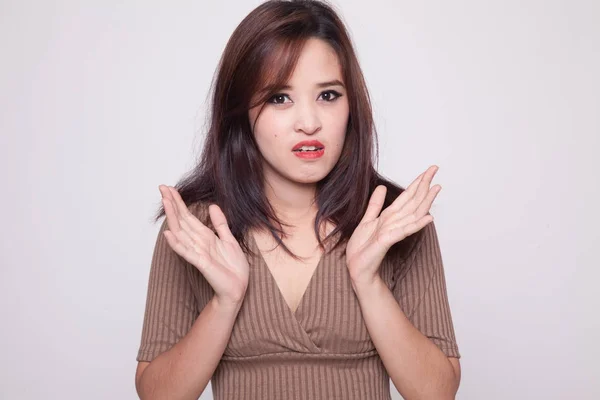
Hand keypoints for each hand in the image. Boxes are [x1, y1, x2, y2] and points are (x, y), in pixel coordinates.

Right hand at [159, 185, 248, 307]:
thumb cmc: (233, 267)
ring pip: (181, 232)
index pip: (188, 216)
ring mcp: (197, 252)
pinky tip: (169, 234)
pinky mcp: (201, 263)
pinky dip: (177, 244)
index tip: (169, 188)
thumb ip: (220, 224)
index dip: (179, 202)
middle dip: (172, 204)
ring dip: (173, 217)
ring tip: (165, 202)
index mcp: (205, 236)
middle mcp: (198, 242)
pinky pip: (187, 252)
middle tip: (161, 188)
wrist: (238, 287)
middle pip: (181, 220)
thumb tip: (212, 206)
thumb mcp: (230, 240)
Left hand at [345, 165, 440, 285]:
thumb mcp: (367, 220)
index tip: (428, 170)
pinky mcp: (389, 240)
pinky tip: (428, 217)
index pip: (407, 196)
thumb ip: (375, 204)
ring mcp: (394, 231)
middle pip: (413, 201)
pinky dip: (417, 224)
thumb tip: (382, 187)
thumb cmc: (363, 248)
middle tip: (435, 169)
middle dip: (424, 185)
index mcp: (390, 216)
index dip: (417, 182)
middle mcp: (395, 222)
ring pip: (413, 213)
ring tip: (436, 188)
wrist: (358, 267)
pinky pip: (405, 230)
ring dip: (426, 201)